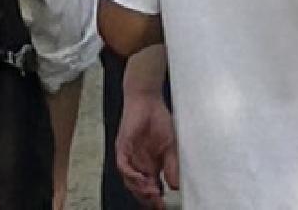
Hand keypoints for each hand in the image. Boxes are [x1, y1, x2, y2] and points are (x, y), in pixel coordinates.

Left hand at [116, 86, 177, 205]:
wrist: (148, 99)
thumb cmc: (158, 119)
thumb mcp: (170, 145)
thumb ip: (172, 165)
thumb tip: (175, 186)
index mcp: (150, 166)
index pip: (151, 188)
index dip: (156, 199)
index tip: (163, 207)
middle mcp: (138, 165)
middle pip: (139, 189)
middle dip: (148, 199)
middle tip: (158, 204)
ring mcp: (129, 157)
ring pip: (130, 181)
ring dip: (140, 189)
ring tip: (152, 193)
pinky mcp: (122, 148)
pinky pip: (123, 166)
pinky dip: (131, 175)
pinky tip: (140, 179)